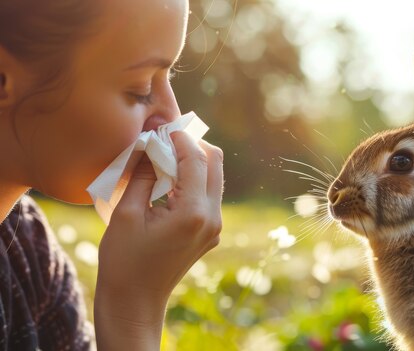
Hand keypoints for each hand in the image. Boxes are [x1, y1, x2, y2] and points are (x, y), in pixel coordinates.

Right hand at [94, 131, 222, 349]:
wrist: (135, 301)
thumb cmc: (124, 261)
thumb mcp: (128, 213)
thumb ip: (143, 175)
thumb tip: (150, 145)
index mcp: (194, 213)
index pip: (196, 161)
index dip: (181, 139)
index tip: (164, 126)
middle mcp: (212, 219)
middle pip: (216, 166)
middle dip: (194, 147)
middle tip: (168, 137)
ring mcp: (215, 228)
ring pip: (214, 180)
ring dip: (195, 164)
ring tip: (166, 156)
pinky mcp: (210, 233)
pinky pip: (208, 197)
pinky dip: (194, 182)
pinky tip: (170, 180)